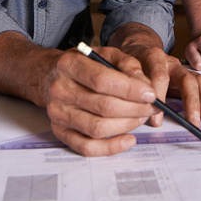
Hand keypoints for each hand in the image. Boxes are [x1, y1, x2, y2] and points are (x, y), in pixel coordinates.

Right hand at [41, 46, 158, 156]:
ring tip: (141, 118)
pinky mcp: (60, 131)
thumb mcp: (104, 53)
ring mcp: (58, 113)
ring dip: (127, 125)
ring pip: (97, 128)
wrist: (49, 75)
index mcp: (69, 65)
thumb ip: (127, 64)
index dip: (130, 90)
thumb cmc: (82, 64)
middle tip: (152, 107)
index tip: (150, 94)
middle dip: (135, 109)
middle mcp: (60, 89)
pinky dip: (111, 147)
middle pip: (103, 106)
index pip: (102, 81)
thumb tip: (145, 86)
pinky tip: (128, 139)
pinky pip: (86, 147)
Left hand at [120, 43, 200, 127]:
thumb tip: (139, 107)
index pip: (160, 76)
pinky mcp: (188, 76)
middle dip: (191, 101)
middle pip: (186, 79)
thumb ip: (130, 82)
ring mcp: (182, 70)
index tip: (156, 119)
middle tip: (193, 120)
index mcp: (154, 57)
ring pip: (198, 81)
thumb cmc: (130, 62)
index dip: (160, 97)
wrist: (138, 49)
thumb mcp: (122, 67)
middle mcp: (171, 63)